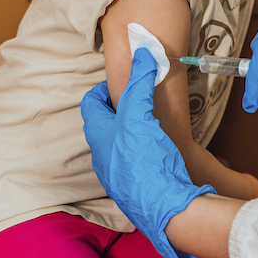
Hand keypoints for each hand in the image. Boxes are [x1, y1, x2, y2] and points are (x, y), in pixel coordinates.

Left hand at [82, 48, 215, 257]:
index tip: (126, 81)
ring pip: (119, 142)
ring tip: (153, 120)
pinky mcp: (134, 185)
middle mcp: (102, 155)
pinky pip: (133, 160)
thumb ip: (140, 82)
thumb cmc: (146, 158)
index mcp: (97, 135)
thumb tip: (142, 52)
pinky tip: (159, 147)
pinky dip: (142, 148)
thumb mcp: (141, 114)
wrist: (166, 205)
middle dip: (122, 107)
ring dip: (132, 128)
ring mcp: (116, 173)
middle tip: (142, 97)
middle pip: (105, 122)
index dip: (105, 87)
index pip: (91, 102)